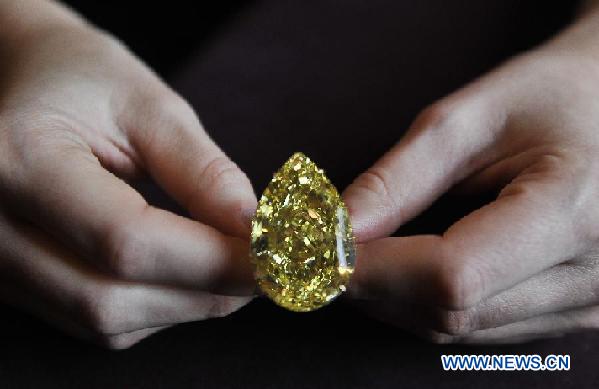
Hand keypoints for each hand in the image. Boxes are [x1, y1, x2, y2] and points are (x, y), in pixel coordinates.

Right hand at [0, 6, 255, 347]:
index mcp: (19, 162)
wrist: (24, 85)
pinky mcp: (20, 283)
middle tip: (268, 267)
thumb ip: (201, 169)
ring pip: (105, 321)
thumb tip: (253, 227)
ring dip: (188, 304)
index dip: (212, 259)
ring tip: (233, 264)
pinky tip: (189, 271)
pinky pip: (99, 322)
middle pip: (111, 297)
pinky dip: (160, 306)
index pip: (126, 241)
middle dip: (207, 291)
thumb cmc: (83, 80)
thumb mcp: (147, 105)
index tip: (275, 255)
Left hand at [343, 10, 598, 342]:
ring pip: (459, 330)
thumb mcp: (469, 119)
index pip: (452, 275)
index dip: (375, 270)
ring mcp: (589, 304)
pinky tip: (410, 268)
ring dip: (397, 300)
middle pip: (451, 311)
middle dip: (376, 287)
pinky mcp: (575, 312)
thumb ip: (398, 179)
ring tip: (370, 254)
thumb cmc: (548, 97)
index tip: (324, 251)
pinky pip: (479, 329)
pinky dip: (429, 305)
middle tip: (334, 250)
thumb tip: (339, 233)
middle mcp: (593, 275)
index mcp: (572, 211)